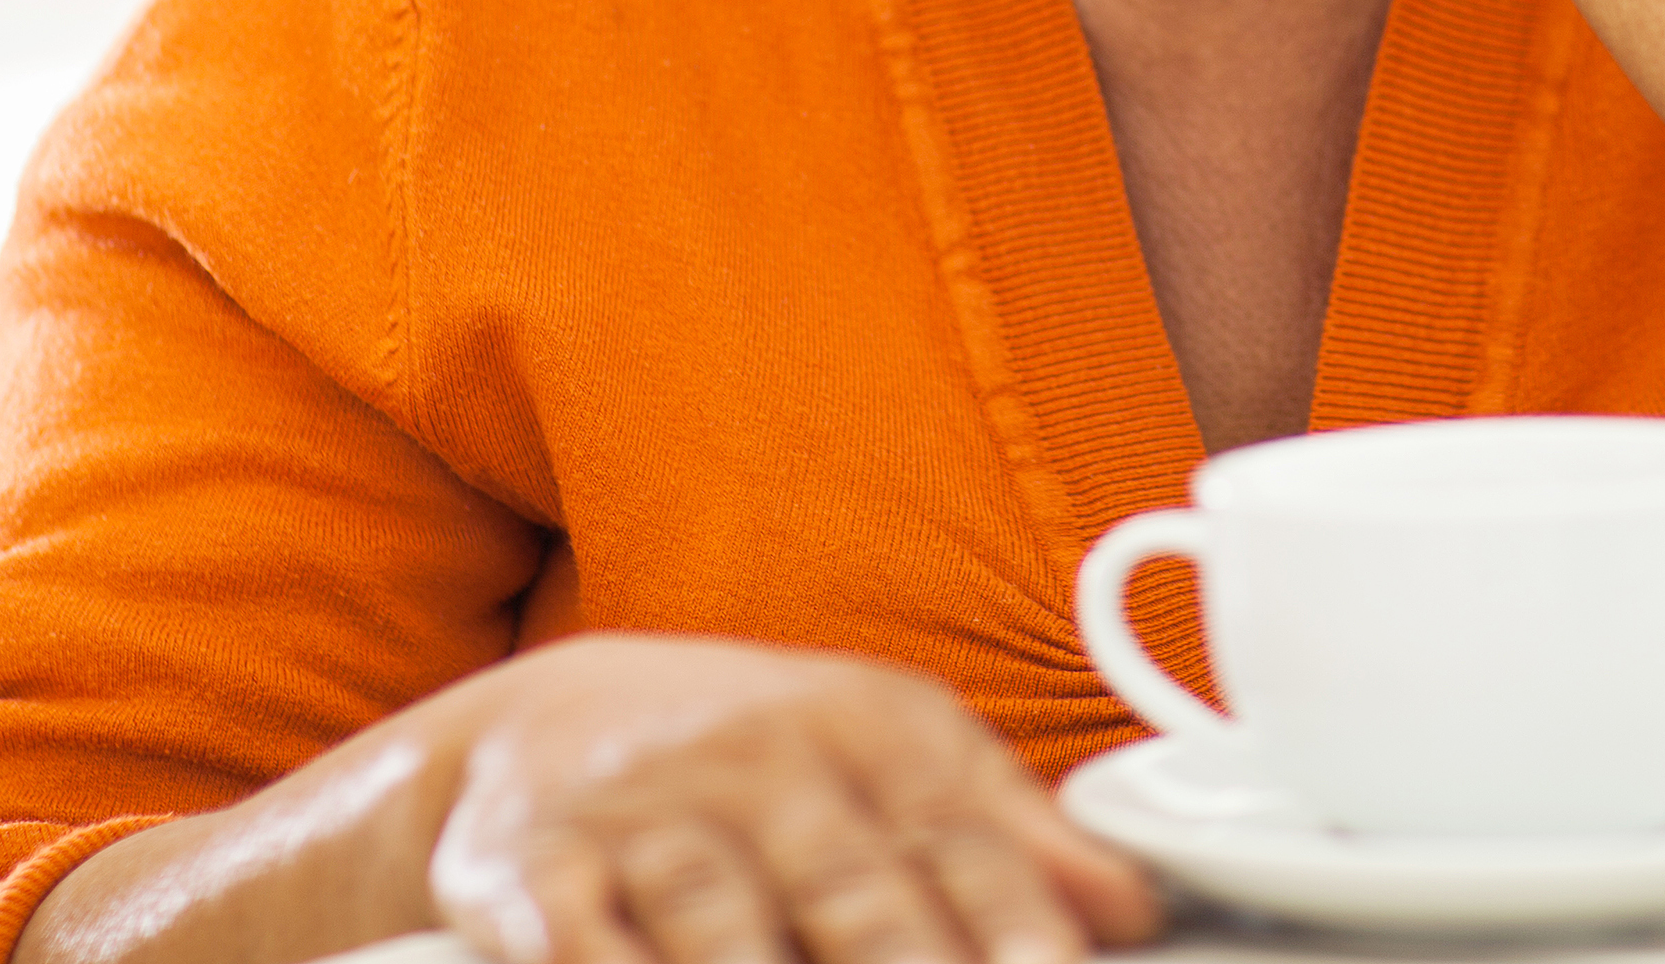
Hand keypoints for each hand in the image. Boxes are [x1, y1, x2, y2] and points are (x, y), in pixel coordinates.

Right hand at [427, 636, 1158, 963]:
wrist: (538, 723)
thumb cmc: (751, 752)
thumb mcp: (885, 753)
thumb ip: (1007, 832)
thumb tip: (1134, 905)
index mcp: (864, 729)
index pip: (958, 835)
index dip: (1018, 918)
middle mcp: (757, 761)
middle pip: (850, 885)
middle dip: (910, 963)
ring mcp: (643, 816)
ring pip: (720, 919)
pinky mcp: (530, 873)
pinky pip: (579, 941)